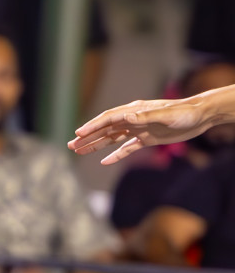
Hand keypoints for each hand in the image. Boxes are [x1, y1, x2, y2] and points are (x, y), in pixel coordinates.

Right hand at [70, 96, 215, 164]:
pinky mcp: (147, 139)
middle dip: (87, 137)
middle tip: (71, 146)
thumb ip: (146, 116)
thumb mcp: (166, 114)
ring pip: (112, 138)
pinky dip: (115, 155)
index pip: (108, 119)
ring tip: (80, 151)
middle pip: (105, 129)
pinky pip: (127, 148)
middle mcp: (132, 119)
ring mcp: (138, 129)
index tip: (79, 134)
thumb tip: (126, 117)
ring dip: (96, 145)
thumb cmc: (185, 112)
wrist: (201, 116)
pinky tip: (104, 161)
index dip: (93, 126)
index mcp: (134, 111)